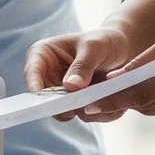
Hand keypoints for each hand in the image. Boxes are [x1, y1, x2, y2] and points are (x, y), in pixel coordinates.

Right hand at [25, 19, 139, 117]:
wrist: (122, 49)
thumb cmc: (104, 41)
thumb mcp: (94, 48)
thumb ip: (82, 66)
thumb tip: (70, 86)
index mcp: (43, 54)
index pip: (32, 72)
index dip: (35, 88)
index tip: (47, 101)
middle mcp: (47, 74)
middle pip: (44, 97)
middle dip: (61, 105)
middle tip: (76, 108)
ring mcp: (60, 90)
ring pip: (61, 110)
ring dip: (80, 109)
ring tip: (101, 100)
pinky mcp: (74, 102)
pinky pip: (78, 114)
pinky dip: (92, 112)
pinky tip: (107, 105)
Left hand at [101, 16, 154, 122]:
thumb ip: (146, 61)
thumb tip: (116, 78)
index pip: (143, 94)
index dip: (114, 100)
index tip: (90, 102)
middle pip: (148, 105)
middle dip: (123, 100)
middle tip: (95, 96)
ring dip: (139, 101)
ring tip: (119, 91)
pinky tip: (151, 89)